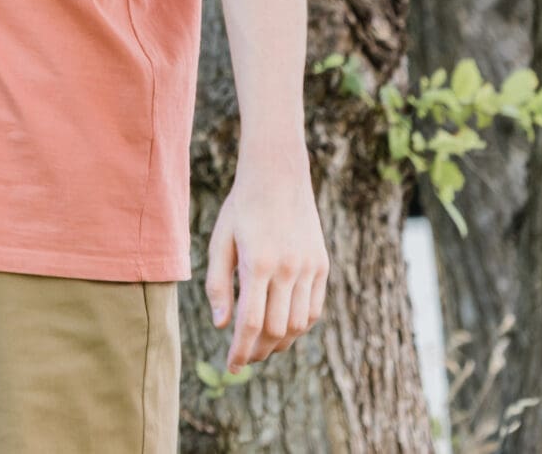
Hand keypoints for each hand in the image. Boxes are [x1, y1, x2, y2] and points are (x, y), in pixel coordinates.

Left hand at [205, 153, 329, 370]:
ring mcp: (310, 267)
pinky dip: (300, 325)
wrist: (278, 174)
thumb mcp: (220, 241)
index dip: (241, 351)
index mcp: (257, 263)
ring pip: (300, 324)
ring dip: (282, 342)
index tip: (232, 367)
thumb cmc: (242, 208)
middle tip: (245, 358)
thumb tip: (223, 327)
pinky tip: (284, 326)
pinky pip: (314, 308)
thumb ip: (218, 285)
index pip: (251, 323)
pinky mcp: (322, 264)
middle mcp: (288, 268)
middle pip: (277, 330)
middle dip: (259, 350)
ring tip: (263, 345)